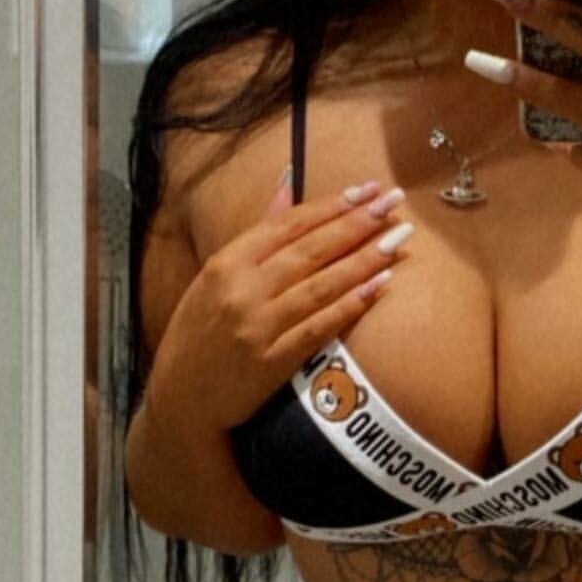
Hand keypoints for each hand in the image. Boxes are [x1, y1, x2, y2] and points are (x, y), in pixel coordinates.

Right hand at [145, 174, 412, 433]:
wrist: (182, 398)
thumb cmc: (199, 331)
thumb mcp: (215, 275)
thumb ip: (257, 231)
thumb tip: (287, 184)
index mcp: (226, 262)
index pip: (288, 225)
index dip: (331, 205)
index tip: (367, 189)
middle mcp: (242, 290)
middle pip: (310, 249)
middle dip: (358, 223)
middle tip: (395, 202)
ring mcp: (259, 326)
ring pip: (321, 284)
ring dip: (365, 259)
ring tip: (399, 238)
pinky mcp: (274, 361)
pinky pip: (320, 326)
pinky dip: (351, 304)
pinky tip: (380, 284)